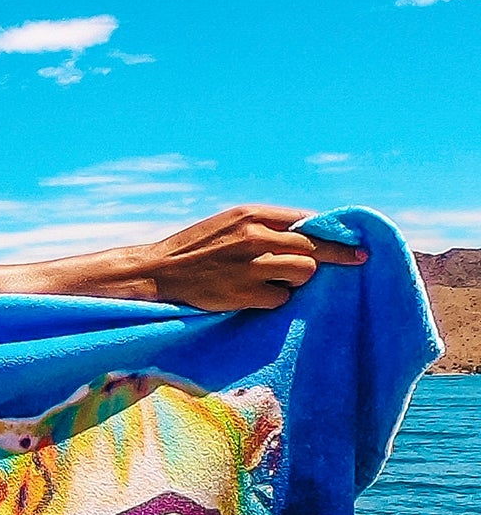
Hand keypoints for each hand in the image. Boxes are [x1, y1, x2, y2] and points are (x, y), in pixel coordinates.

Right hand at [133, 205, 366, 311]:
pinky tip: (253, 296)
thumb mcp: (228, 223)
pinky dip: (273, 300)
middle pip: (314, 248)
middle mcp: (254, 236)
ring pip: (304, 273)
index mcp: (251, 214)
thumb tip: (311, 232)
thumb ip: (265, 224)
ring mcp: (251, 265)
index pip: (309, 221)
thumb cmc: (194, 248)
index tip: (359, 243)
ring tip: (276, 281)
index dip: (336, 233)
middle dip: (333, 258)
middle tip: (355, 262)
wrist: (156, 273)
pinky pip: (281, 299)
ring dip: (297, 280)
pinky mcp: (245, 293)